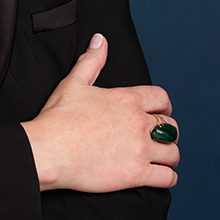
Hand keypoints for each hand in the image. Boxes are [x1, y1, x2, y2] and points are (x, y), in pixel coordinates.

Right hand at [19, 34, 179, 192]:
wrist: (47, 151)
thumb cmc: (57, 120)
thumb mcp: (73, 83)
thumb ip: (91, 61)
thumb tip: (100, 40)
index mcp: (127, 99)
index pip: (162, 98)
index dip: (165, 107)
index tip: (162, 113)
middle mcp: (138, 122)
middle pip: (171, 127)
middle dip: (167, 133)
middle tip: (160, 140)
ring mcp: (139, 149)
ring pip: (172, 153)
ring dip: (169, 157)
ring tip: (162, 160)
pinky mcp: (135, 174)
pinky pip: (166, 178)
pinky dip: (168, 179)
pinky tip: (162, 178)